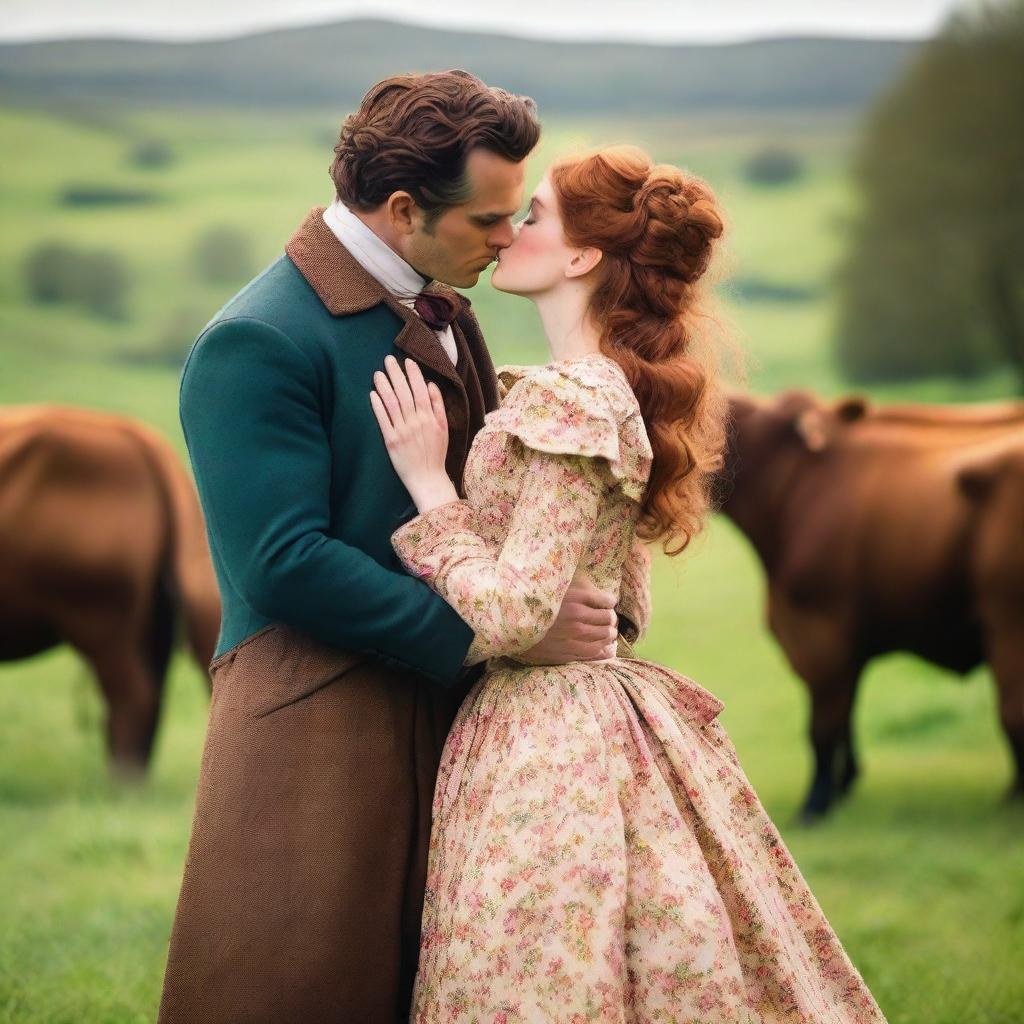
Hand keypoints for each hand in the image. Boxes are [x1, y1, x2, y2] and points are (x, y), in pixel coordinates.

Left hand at [370, 355, 457, 512]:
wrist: (428, 478)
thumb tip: (431, 385)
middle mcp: (415, 422)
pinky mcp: (391, 441)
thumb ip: (438, 406)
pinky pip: (383, 420)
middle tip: (388, 359)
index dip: (413, 374)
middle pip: (404, 393)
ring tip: (378, 373)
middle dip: (396, 374)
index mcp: (429, 417)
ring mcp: (402, 431)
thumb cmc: (436, 453)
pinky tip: (373, 394)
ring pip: (392, 404)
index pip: (420, 390)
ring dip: (384, 386)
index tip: (407, 361)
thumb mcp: (444, 428)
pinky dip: (378, 406)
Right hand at [517, 575, 618, 663]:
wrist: (510, 626)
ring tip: (608, 633)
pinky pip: (592, 653)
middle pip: (607, 619)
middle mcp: (577, 618)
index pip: (606, 601)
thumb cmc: (532, 603)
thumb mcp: (554, 586)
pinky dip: (602, 650)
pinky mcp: (567, 652)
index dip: (609, 601)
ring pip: (603, 637)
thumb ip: (574, 585)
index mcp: (575, 598)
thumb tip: (594, 588)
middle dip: (611, 619)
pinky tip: (603, 648)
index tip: (607, 602)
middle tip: (609, 618)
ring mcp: (573, 637)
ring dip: (609, 634)